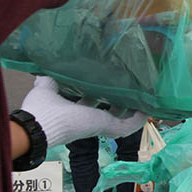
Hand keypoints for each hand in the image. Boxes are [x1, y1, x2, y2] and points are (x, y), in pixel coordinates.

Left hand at [20, 77, 146, 147]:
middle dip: (119, 100)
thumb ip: (51, 78)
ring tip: (145, 97)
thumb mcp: (47, 87)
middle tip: (129, 87)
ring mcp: (101, 125)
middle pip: (109, 111)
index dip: (100, 93)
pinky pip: (129, 125)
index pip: (91, 103)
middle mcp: (90, 119)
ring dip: (134, 110)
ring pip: (122, 120)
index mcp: (76, 111)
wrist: (42, 124)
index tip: (108, 82)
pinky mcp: (109, 127)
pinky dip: (139, 119)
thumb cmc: (43, 108)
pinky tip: (149, 109)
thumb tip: (51, 64)